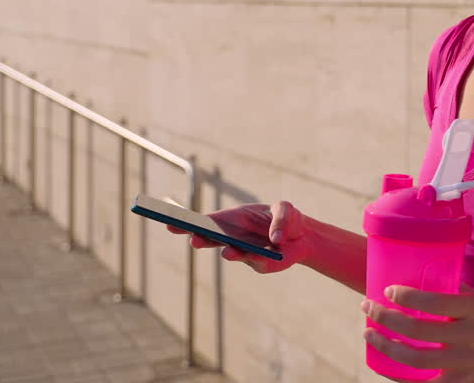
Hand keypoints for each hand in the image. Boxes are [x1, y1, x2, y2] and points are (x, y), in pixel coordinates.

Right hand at [163, 201, 310, 274]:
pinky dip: (254, 257)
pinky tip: (255, 254)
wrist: (304, 238)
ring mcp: (245, 252)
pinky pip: (254, 261)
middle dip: (202, 239)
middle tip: (194, 240)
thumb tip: (275, 238)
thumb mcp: (286, 209)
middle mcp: (234, 237)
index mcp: (233, 219)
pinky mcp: (259, 264)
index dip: (188, 222)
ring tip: (227, 251)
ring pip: (232, 253)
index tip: (170, 222)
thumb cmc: (287, 219)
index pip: (206, 221)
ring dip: (229, 252)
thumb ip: (280, 219)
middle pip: (212, 239)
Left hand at [361, 282, 473, 382]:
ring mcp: (466, 364)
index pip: (435, 302)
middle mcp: (471, 337)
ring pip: (417, 360)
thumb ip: (452, 289)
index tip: (388, 291)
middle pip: (419, 331)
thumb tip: (416, 271)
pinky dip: (401, 377)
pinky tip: (385, 365)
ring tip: (369, 334)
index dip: (407, 298)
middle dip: (386, 319)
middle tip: (367, 308)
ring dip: (386, 347)